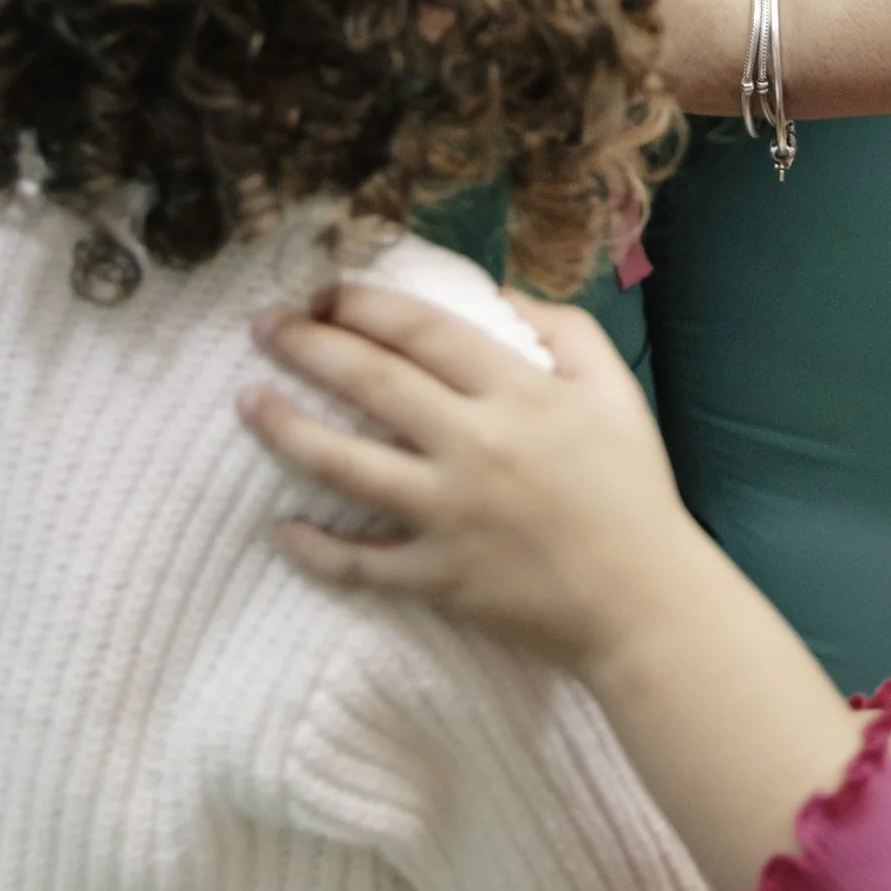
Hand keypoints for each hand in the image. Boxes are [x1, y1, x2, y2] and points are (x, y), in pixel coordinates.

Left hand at [242, 284, 700, 665]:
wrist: (642, 600)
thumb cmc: (631, 486)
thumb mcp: (613, 386)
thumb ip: (563, 326)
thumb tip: (499, 295)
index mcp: (517, 392)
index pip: (423, 332)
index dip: (366, 304)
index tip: (325, 290)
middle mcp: (474, 446)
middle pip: (372, 384)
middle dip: (309, 346)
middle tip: (264, 325)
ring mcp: (449, 516)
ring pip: (348, 466)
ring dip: (288, 430)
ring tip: (248, 402)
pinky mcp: (438, 578)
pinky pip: (360, 564)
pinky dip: (316, 549)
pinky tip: (281, 529)